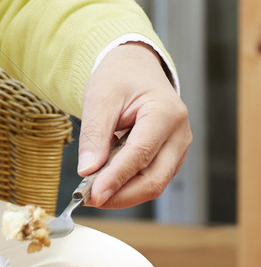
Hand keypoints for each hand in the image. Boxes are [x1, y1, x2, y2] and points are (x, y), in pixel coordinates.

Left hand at [77, 42, 190, 208]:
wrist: (135, 68)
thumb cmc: (120, 77)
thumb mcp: (100, 98)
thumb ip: (94, 135)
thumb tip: (88, 171)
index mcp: (166, 113)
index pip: (141, 154)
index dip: (116, 178)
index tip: (93, 195)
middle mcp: (179, 134)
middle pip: (154, 179)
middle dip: (121, 195)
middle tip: (89, 199)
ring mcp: (179, 147)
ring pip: (154, 183)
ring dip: (123, 192)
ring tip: (92, 190)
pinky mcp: (171, 156)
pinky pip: (152, 178)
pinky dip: (128, 184)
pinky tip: (106, 181)